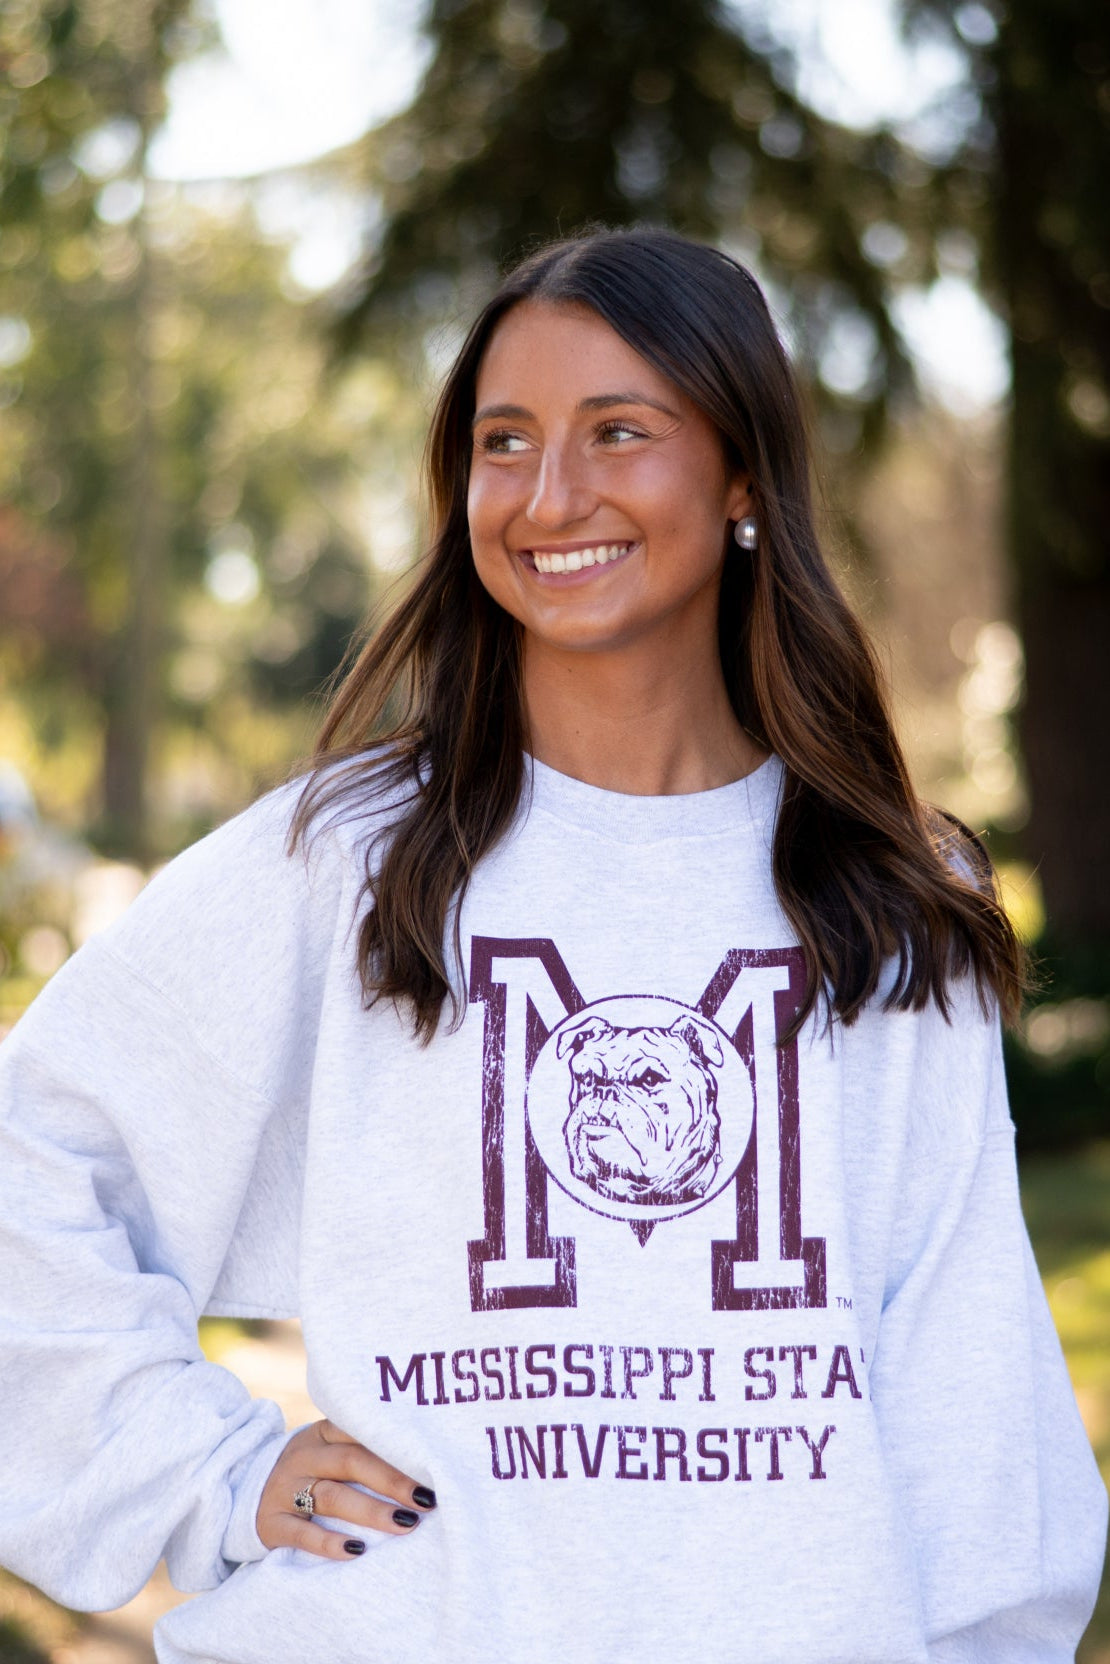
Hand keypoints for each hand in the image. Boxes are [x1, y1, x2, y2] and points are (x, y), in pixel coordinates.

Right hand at [257, 1418, 435, 1558]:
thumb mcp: (330, 1450)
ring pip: (331, 1497)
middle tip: (426, 1499)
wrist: (247, 1492)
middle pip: (352, 1462)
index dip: (396, 1447)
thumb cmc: (312, 1472)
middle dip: (393, 1481)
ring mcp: (285, 1490)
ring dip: (371, 1511)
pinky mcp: (272, 1524)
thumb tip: (426, 1464)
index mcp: (323, 1433)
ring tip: (405, 1524)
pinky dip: (330, 1543)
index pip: (362, 1432)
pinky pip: (302, 1534)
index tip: (430, 1463)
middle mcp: (304, 1457)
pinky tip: (357, 1551)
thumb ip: (364, 1450)